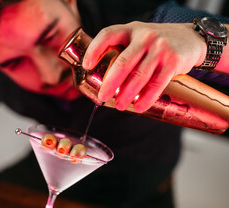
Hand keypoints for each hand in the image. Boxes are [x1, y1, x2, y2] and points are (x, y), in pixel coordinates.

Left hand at [82, 22, 206, 112]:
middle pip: (122, 62)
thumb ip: (123, 50)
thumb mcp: (138, 38)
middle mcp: (144, 36)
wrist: (191, 38)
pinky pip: (157, 83)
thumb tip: (102, 79)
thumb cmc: (157, 43)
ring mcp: (160, 48)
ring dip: (127, 94)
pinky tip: (139, 107)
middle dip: (110, 83)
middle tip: (102, 97)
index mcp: (130, 30)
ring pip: (139, 76)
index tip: (87, 66)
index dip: (94, 50)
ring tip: (119, 106)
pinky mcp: (173, 60)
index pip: (107, 35)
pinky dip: (146, 98)